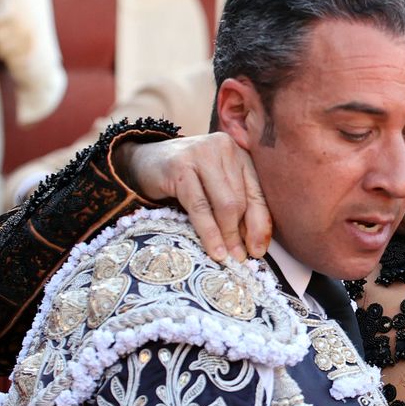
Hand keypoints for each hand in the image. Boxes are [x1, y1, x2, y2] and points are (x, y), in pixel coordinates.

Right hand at [115, 134, 270, 262]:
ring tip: (228, 257)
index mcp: (238, 153)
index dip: (260, 224)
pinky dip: (209, 232)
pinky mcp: (180, 167)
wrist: (144, 161)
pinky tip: (214, 249)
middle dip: (242, 233)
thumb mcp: (214, 186)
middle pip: (241, 200)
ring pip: (224, 204)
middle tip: (240, 257)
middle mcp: (223, 148)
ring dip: (227, 235)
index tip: (259, 250)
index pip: (257, 192)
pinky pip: (200, 207)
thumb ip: (236, 205)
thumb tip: (256, 245)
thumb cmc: (185, 177)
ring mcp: (201, 155)